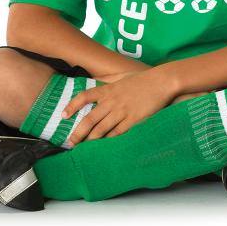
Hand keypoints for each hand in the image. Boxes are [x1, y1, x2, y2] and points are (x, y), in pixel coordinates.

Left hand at [62, 67, 177, 143]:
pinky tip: (103, 145)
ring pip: (101, 129)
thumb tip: (97, 82)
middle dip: (78, 133)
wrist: (163, 81)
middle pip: (89, 119)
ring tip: (83, 148)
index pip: (84, 97)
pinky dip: (108, 140)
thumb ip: (109, 82)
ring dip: (91, 140)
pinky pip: (117, 133)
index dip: (72, 106)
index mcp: (108, 89)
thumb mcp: (123, 77)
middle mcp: (112, 101)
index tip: (63, 115)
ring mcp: (122, 111)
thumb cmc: (144, 79)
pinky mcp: (133, 120)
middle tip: (70, 142)